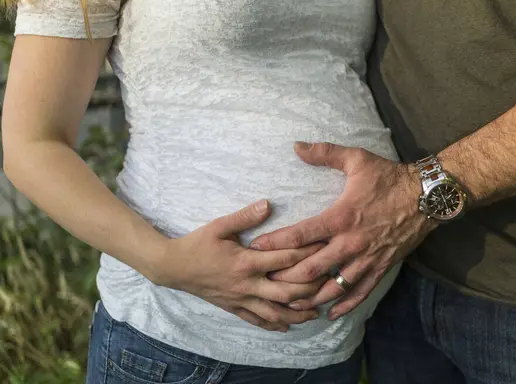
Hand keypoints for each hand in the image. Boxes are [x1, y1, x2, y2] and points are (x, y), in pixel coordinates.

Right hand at [154, 200, 324, 331]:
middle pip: (287, 291)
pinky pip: (257, 320)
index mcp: (246, 262)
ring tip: (316, 311)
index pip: (286, 259)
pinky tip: (287, 325)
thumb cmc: (197, 244)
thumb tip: (268, 204)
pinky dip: (273, 324)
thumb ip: (245, 216)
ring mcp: (241, 299)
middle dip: (311, 288)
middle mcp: (248, 284)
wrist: (172, 267)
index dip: (308, 252)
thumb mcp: (219, 226)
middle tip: (329, 283)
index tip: (326, 246)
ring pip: (275, 312)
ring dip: (298, 313)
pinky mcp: (233, 308)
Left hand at [251, 142, 437, 319]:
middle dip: (287, 276)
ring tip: (290, 302)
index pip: (302, 234)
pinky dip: (344, 305)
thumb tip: (297, 147)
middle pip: (313, 268)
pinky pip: (360, 293)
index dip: (276, 243)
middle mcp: (352, 243)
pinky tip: (329, 313)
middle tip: (266, 280)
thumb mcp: (358, 159)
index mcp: (342, 217)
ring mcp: (367, 259)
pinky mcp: (381, 268)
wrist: (427, 197)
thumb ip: (325, 152)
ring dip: (311, 296)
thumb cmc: (390, 178)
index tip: (256, 248)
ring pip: (334, 287)